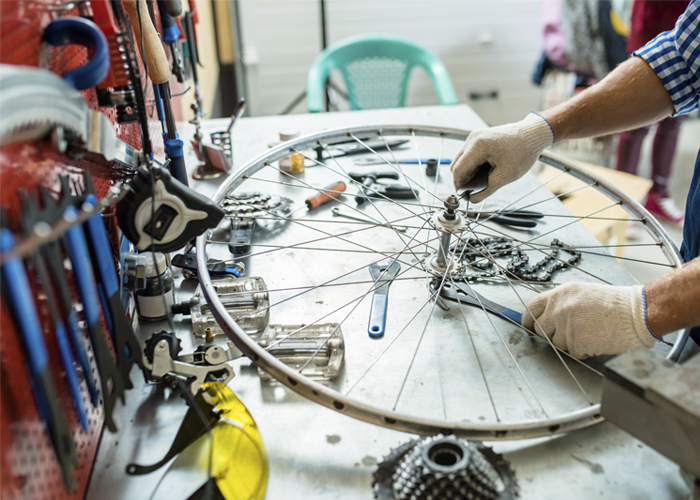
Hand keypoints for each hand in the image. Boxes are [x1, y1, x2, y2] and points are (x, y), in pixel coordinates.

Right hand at [451, 113, 553, 202]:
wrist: (533, 133)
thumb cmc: (523, 152)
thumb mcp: (506, 175)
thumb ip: (487, 190)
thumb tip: (473, 200)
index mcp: (478, 146)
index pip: (458, 170)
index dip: (459, 186)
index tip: (465, 197)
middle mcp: (473, 139)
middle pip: (456, 165)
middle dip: (462, 180)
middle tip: (473, 192)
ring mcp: (474, 137)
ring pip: (461, 160)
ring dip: (467, 173)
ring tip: (480, 182)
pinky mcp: (478, 138)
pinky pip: (467, 155)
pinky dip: (472, 165)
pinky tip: (483, 172)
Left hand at [521, 282, 656, 358]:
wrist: (637, 312)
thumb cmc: (615, 304)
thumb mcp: (582, 294)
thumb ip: (561, 303)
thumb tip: (546, 318)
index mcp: (560, 294)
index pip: (532, 307)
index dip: (528, 319)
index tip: (529, 327)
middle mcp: (560, 308)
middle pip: (540, 329)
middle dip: (551, 334)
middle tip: (570, 332)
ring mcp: (567, 326)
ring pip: (556, 344)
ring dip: (570, 343)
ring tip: (590, 332)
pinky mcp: (578, 342)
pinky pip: (573, 353)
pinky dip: (584, 351)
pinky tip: (596, 340)